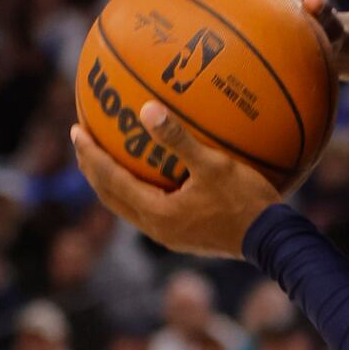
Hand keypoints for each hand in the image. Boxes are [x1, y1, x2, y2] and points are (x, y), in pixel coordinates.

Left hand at [71, 101, 278, 258]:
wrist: (272, 240)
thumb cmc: (246, 201)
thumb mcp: (214, 166)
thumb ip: (178, 139)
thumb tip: (147, 109)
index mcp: (156, 212)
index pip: (110, 179)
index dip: (90, 154)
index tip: (76, 129)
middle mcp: (155, 228)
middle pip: (110, 195)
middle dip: (92, 168)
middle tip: (83, 141)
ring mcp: (169, 235)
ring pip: (126, 206)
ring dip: (112, 182)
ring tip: (106, 159)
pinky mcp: (184, 236)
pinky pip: (147, 209)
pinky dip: (136, 190)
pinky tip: (150, 176)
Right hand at [118, 0, 348, 82]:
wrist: (330, 47)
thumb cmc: (329, 35)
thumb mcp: (330, 26)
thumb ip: (324, 13)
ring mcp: (225, 11)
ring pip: (181, 1)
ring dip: (152, 4)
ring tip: (121, 18)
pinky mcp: (223, 33)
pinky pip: (191, 32)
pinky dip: (171, 39)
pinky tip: (150, 64)